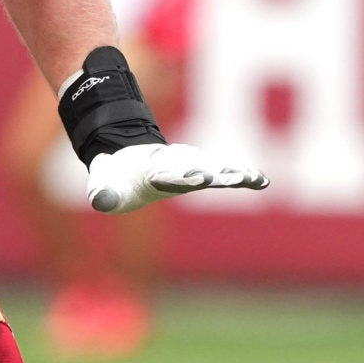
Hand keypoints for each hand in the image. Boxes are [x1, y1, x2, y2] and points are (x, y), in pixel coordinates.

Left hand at [87, 143, 268, 213]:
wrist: (128, 160)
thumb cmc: (116, 179)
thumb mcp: (104, 188)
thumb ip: (104, 195)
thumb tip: (102, 202)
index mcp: (151, 172)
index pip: (167, 175)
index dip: (182, 176)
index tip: (199, 176)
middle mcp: (175, 166)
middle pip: (197, 169)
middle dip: (212, 173)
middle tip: (229, 177)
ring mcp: (190, 165)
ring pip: (216, 168)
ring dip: (233, 173)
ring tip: (253, 178)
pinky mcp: (202, 168)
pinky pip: (224, 172)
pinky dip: (241, 175)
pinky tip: (261, 180)